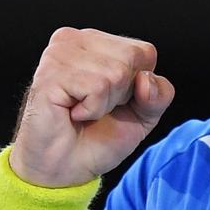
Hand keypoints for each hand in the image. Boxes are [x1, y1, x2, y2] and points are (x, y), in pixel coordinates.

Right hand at [10, 27, 174, 186]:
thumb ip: (160, 93)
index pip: (144, 52)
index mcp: (96, 42)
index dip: (139, 85)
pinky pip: (96, 87)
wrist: (66, 169)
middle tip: (95, 107)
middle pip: (132, 58)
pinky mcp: (49, 74)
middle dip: (123, 93)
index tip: (113, 100)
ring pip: (116, 73)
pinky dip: (92, 109)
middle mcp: (75, 40)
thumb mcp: (144, 114)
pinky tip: (73, 113)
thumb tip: (145, 79)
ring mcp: (59, 54)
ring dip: (104, 104)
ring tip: (82, 110)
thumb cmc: (98, 137)